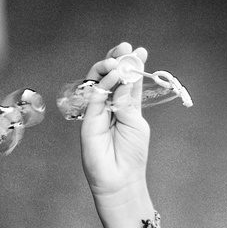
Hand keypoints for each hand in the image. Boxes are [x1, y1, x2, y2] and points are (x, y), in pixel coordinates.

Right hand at [80, 42, 150, 205]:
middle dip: (117, 59)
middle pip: (110, 76)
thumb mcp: (136, 122)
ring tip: (116, 61)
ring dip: (107, 68)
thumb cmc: (132, 153)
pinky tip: (112, 77)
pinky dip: (103, 85)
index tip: (139, 50)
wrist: (120, 178)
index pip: (127, 80)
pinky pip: (93, 97)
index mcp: (126, 105)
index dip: (131, 64)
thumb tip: (123, 80)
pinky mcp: (87, 119)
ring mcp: (97, 110)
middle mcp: (111, 104)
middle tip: (125, 48)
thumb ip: (128, 101)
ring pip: (98, 82)